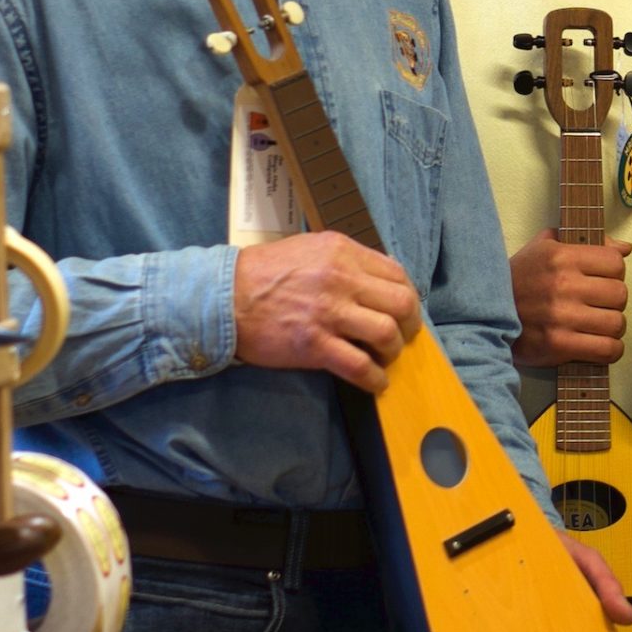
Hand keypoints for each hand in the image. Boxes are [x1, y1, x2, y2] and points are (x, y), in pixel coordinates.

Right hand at [232, 231, 421, 392]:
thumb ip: (346, 259)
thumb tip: (383, 273)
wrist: (222, 297)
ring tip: (385, 357)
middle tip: (404, 335)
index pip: (396, 274)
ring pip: (386, 333)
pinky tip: (375, 382)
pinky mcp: (314, 345)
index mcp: (342, 252)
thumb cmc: (263, 273)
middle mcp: (341, 280)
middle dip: (410, 323)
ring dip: (393, 350)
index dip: (407, 294)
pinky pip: (358, 365)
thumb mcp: (310, 249)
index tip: (404, 308)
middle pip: (401, 303)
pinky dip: (374, 378)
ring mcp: (328, 313)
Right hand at [509, 231, 630, 367]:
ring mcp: (560, 316)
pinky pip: (606, 349)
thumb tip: (625, 248)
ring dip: (612, 327)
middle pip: (620, 293)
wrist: (483, 316)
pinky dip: (610, 350)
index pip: (615, 262)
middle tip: (601, 306)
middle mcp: (562, 284)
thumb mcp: (543, 248)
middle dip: (614, 302)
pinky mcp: (557, 344)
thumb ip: (584, 242)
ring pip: (617, 322)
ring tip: (598, 326)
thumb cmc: (518, 280)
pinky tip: (599, 345)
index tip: (603, 280)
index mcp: (560, 256)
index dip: (614, 273)